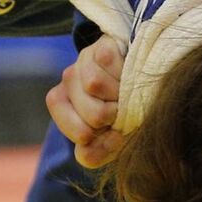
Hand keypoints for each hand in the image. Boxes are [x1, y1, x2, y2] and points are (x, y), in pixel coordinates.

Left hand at [46, 34, 125, 168]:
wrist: (140, 73)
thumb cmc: (121, 109)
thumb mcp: (109, 138)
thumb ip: (95, 153)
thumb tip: (86, 156)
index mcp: (61, 104)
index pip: (82, 134)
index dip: (106, 136)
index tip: (114, 130)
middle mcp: (68, 80)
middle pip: (93, 113)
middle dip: (117, 116)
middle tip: (124, 109)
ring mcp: (83, 61)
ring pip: (94, 85)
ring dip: (121, 94)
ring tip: (126, 92)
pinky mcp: (101, 45)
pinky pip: (108, 62)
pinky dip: (125, 72)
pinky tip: (129, 74)